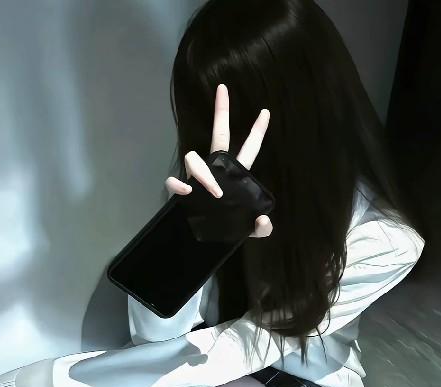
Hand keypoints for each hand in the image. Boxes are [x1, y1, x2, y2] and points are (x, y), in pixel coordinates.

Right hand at [165, 83, 272, 237]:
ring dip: (204, 173)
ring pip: (194, 159)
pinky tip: (186, 192)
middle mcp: (217, 169)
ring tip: (215, 192)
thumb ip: (263, 227)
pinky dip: (178, 186)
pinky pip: (175, 182)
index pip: (249, 148)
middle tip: (223, 89)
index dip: (257, 131)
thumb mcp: (252, 230)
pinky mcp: (184, 192)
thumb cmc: (232, 229)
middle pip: (220, 135)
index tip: (266, 112)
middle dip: (221, 112)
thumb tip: (264, 219)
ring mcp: (199, 179)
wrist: (211, 242)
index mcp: (237, 174)